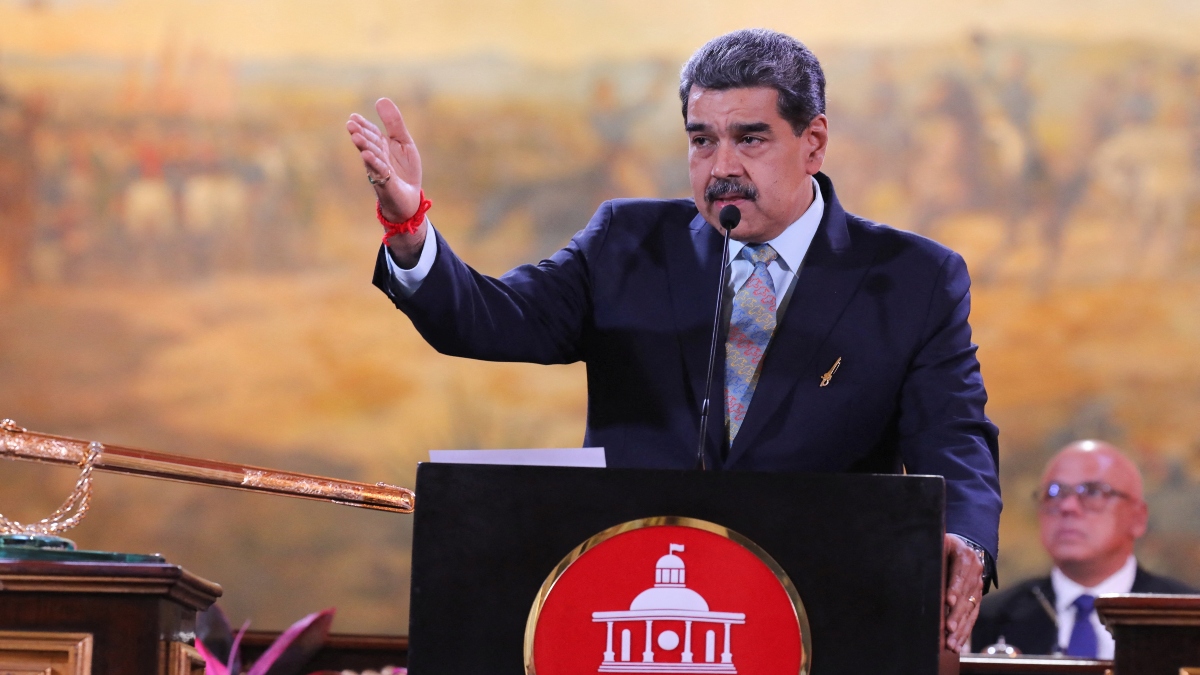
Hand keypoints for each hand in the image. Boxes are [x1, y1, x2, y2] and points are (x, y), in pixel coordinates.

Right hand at [346, 98, 425, 259]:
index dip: (363, 125)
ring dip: (364, 146)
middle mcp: (377, 157)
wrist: (410, 198)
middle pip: (368, 143)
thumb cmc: (404, 170)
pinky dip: (374, 163)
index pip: (370, 132)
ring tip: (356, 137)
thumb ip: (394, 123)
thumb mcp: (403, 142)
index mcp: (380, 146)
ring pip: (371, 156)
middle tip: (351, 124)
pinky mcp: (386, 183)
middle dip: (360, 134)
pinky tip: (368, 155)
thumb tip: (381, 99)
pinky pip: (379, 172)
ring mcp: (380, 170)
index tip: (353, 117)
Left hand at [944, 534, 983, 652]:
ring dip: (960, 629)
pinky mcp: (977, 600)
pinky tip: (956, 645)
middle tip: (948, 628)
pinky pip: (972, 617)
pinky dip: (964, 632)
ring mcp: (978, 588)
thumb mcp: (939, 541)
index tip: (948, 601)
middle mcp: (975, 573)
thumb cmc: (943, 545)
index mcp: (965, 556)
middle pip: (965, 597)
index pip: (960, 574)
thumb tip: (916, 554)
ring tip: (951, 643)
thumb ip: (934, 548)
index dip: (954, 588)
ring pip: (969, 611)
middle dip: (956, 615)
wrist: (963, 548)